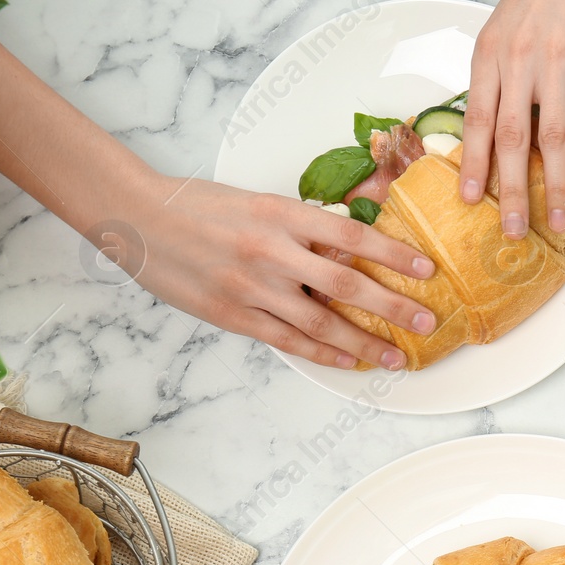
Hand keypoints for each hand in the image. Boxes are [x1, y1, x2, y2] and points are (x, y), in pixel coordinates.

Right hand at [112, 172, 440, 369]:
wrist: (137, 216)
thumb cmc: (202, 206)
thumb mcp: (261, 202)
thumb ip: (304, 225)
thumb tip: (353, 245)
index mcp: (283, 214)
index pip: (353, 237)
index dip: (394, 255)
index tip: (427, 269)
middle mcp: (271, 251)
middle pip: (346, 284)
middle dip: (392, 307)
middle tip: (426, 322)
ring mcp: (251, 286)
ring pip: (320, 322)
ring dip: (363, 343)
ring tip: (395, 357)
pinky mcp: (231, 313)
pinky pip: (286, 340)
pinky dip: (321, 353)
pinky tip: (347, 361)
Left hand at [458, 0, 564, 237]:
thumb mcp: (505, 26)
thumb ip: (499, 73)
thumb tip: (495, 121)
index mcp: (490, 53)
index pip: (476, 121)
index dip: (473, 165)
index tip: (470, 201)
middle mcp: (518, 60)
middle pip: (510, 140)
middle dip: (510, 192)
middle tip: (511, 230)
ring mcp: (557, 60)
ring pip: (551, 137)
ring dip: (554, 186)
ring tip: (559, 219)